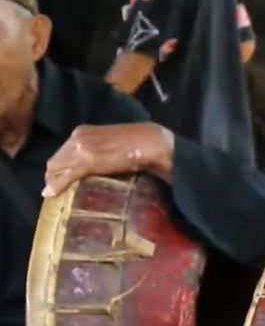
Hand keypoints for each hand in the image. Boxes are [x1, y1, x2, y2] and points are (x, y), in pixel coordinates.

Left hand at [43, 123, 173, 197]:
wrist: (150, 143)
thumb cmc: (138, 144)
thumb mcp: (111, 144)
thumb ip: (99, 150)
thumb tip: (96, 164)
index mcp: (83, 131)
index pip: (62, 151)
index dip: (59, 166)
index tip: (60, 178)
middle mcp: (77, 137)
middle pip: (56, 159)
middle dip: (53, 175)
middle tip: (54, 190)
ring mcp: (81, 148)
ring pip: (57, 167)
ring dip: (54, 181)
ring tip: (54, 193)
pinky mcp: (86, 161)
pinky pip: (66, 175)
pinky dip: (57, 185)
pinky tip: (51, 194)